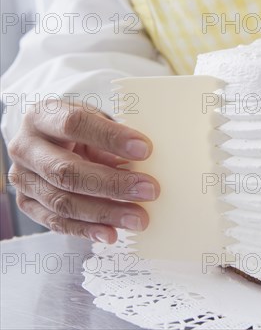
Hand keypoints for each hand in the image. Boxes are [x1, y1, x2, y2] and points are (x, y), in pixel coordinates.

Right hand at [6, 100, 159, 243]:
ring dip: (105, 213)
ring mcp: (22, 178)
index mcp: (43, 116)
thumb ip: (114, 139)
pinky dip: (86, 230)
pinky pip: (56, 222)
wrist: (51, 140)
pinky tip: (111, 233)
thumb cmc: (81, 129)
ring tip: (138, 218)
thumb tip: (148, 162)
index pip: (75, 124)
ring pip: (62, 201)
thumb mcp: (96, 121)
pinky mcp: (26, 203)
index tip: (145, 149)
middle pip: (67, 171)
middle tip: (149, 190)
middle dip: (113, 184)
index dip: (111, 137)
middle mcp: (26, 147)